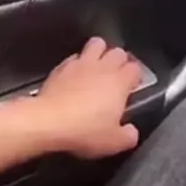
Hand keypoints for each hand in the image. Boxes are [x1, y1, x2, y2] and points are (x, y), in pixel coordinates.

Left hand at [37, 38, 141, 159]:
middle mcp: (103, 67)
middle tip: (117, 75)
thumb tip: (131, 132)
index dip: (136, 76)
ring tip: (98, 65)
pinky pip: (75, 56)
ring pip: (97, 43)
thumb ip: (128, 136)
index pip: (135, 68)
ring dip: (100, 51)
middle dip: (120, 60)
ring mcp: (81, 63)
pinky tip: (75, 75)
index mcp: (119, 82)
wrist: (48, 121)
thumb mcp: (113, 142)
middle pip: (118, 51)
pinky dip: (78, 62)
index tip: (133, 86)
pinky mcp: (62, 66)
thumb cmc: (85, 130)